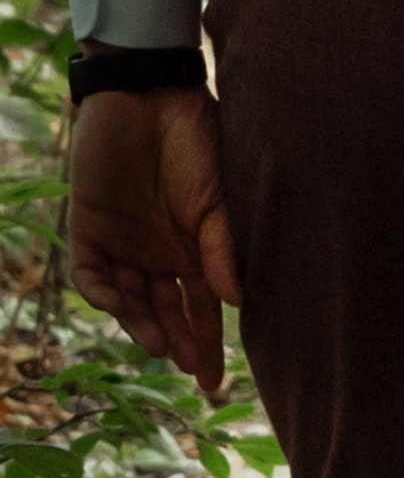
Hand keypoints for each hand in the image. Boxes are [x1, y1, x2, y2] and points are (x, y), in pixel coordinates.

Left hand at [68, 86, 240, 394]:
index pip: (201, 305)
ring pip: (129, 302)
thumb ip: (223, 246)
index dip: (206, 342)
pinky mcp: (89, 230)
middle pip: (165, 312)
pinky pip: (92, 276)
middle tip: (193, 373)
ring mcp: (123, 243)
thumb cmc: (193, 138)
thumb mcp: (217, 194)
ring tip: (160, 346)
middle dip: (178, 344)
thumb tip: (239, 301)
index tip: (213, 382)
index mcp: (193, 245)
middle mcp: (158, 252)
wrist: (146, 95)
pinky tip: (122, 304)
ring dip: (143, 326)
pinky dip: (104, 294)